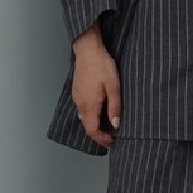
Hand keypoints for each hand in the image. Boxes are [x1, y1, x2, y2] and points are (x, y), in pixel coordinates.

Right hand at [71, 23, 121, 148]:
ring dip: (95, 125)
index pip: (93, 131)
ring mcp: (77, 97)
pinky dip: (91, 115)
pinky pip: (83, 109)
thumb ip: (115, 107)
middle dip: (99, 134)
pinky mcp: (77, 91)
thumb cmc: (102, 66)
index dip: (102, 140)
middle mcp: (80, 104)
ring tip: (107, 126)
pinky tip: (100, 111)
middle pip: (87, 126)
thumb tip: (116, 125)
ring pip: (84, 118)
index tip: (112, 142)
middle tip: (111, 137)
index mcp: (89, 105)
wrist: (88, 49)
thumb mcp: (114, 86)